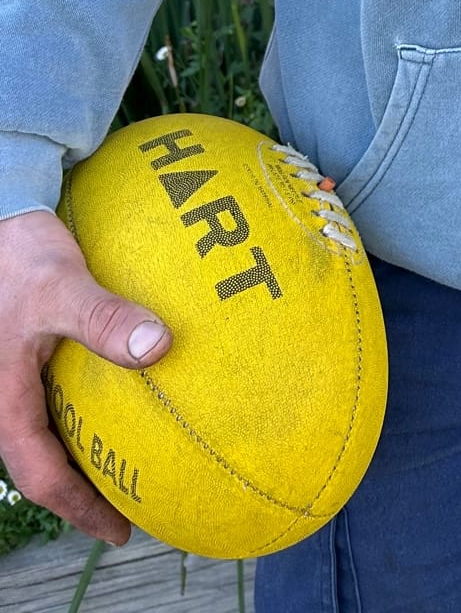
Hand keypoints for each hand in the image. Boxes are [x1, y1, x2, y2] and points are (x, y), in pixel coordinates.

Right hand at [0, 208, 170, 543]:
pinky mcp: (28, 354)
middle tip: (132, 509)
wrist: (1, 216)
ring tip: (131, 467)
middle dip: (84, 492)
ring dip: (83, 454)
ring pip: (48, 433)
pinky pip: (56, 400)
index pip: (40, 475)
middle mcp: (6, 397)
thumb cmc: (20, 255)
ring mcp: (15, 377)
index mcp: (4, 400)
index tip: (119, 529)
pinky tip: (123, 401)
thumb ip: (105, 318)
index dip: (78, 508)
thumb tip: (160, 347)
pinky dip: (85, 414)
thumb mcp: (62, 287)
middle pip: (44, 463)